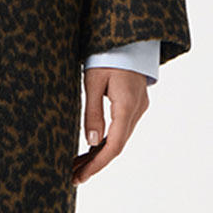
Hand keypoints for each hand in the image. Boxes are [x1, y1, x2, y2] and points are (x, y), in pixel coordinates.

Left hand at [71, 65, 149, 184]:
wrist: (128, 36)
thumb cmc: (107, 55)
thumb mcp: (93, 82)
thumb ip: (93, 113)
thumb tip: (92, 143)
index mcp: (126, 106)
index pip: (113, 146)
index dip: (96, 165)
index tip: (79, 176)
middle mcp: (137, 109)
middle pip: (117, 146)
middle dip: (95, 163)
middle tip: (73, 176)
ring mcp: (138, 106)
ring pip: (120, 138)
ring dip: (100, 153)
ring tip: (77, 165)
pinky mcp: (135, 103)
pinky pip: (122, 128)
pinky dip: (107, 140)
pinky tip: (91, 148)